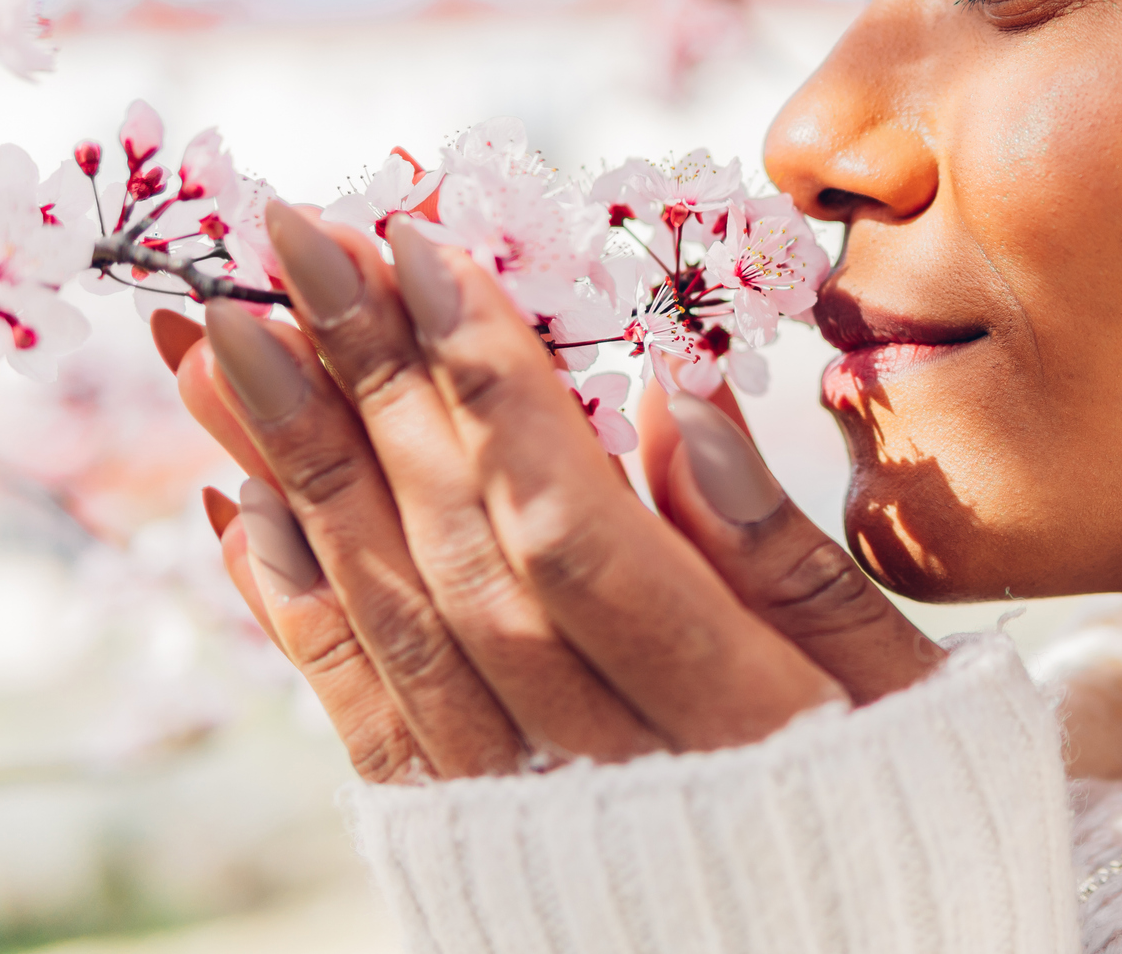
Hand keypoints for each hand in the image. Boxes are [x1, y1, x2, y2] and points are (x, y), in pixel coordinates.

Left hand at [158, 202, 942, 781]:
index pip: (576, 530)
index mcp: (732, 718)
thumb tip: (685, 400)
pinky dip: (297, 608)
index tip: (423, 243)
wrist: (845, 950)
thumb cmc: (896, 794)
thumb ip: (787, 560)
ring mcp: (522, 812)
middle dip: (370, 384)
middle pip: (462, 556)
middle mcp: (605, 771)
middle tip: (289, 239)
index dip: (490, 384)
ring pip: (393, 624)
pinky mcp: (465, 841)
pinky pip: (362, 722)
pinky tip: (243, 500)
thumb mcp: (898, 681)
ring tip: (223, 338)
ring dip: (297, 469)